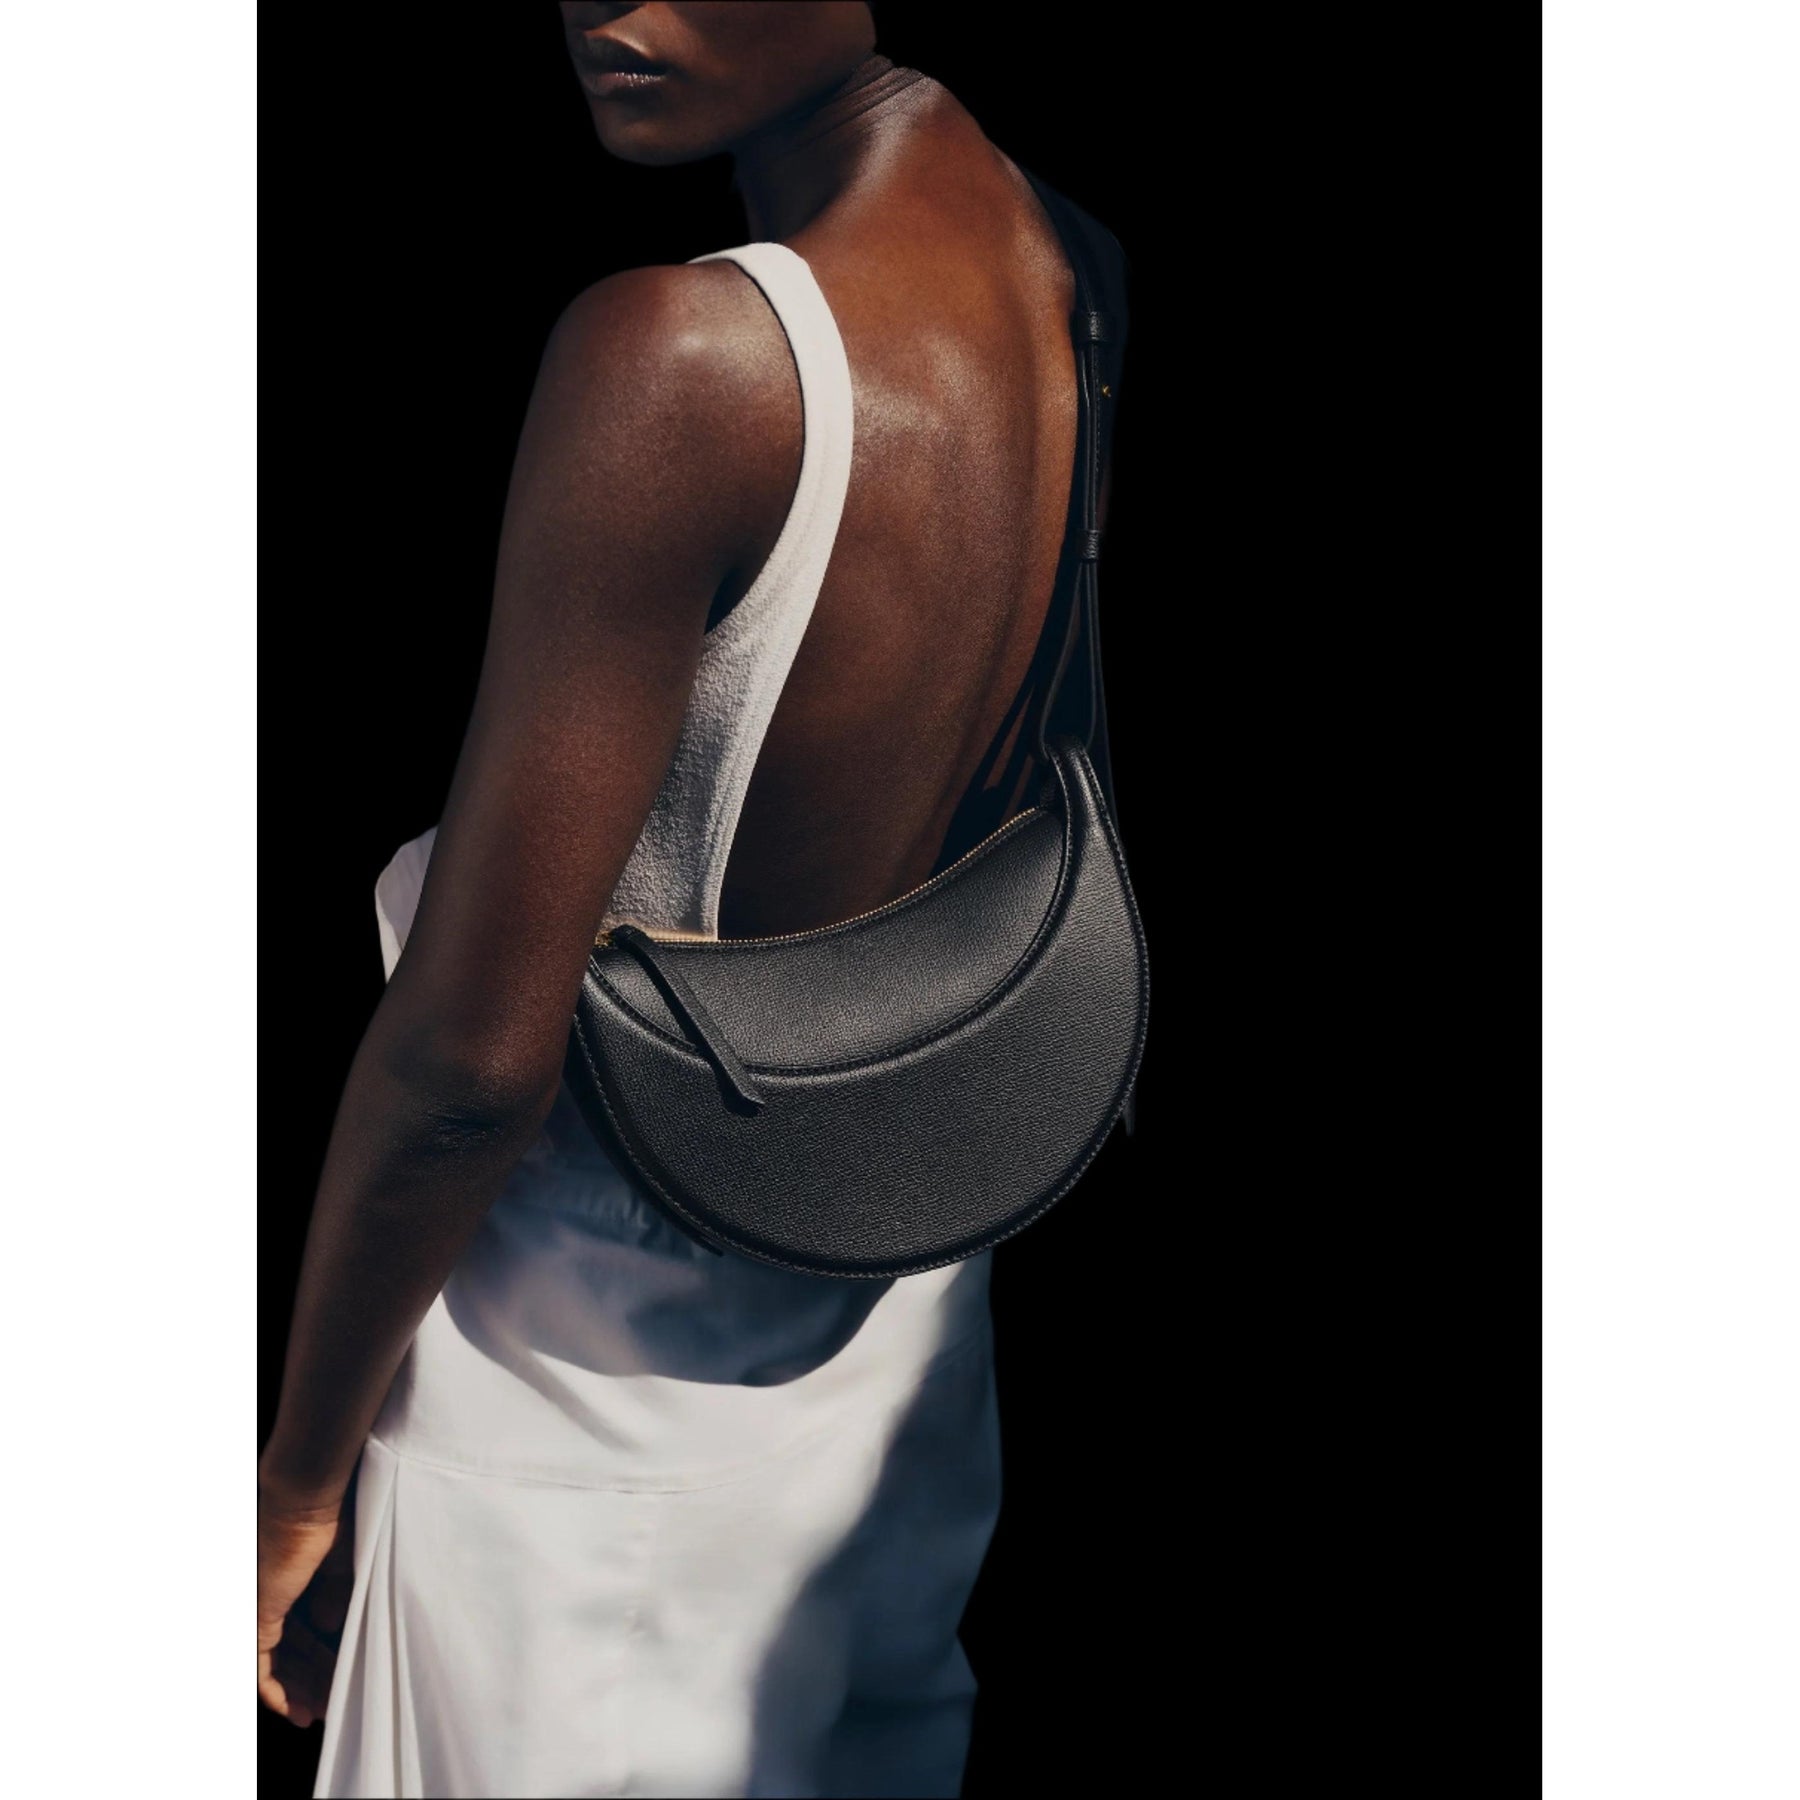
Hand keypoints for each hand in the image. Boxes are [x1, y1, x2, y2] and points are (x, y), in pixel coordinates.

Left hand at [257, 1465, 356, 1728]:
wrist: (307, 1499)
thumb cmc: (334, 1518)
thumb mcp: (345, 1564)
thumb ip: (336, 1598)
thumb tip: (329, 1629)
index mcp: (294, 1582)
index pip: (302, 1631)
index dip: (319, 1657)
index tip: (338, 1677)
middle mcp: (273, 1597)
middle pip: (289, 1651)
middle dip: (310, 1679)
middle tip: (329, 1702)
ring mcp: (261, 1608)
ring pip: (275, 1663)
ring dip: (296, 1690)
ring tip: (318, 1711)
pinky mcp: (257, 1616)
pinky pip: (259, 1667)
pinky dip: (274, 1691)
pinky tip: (293, 1707)